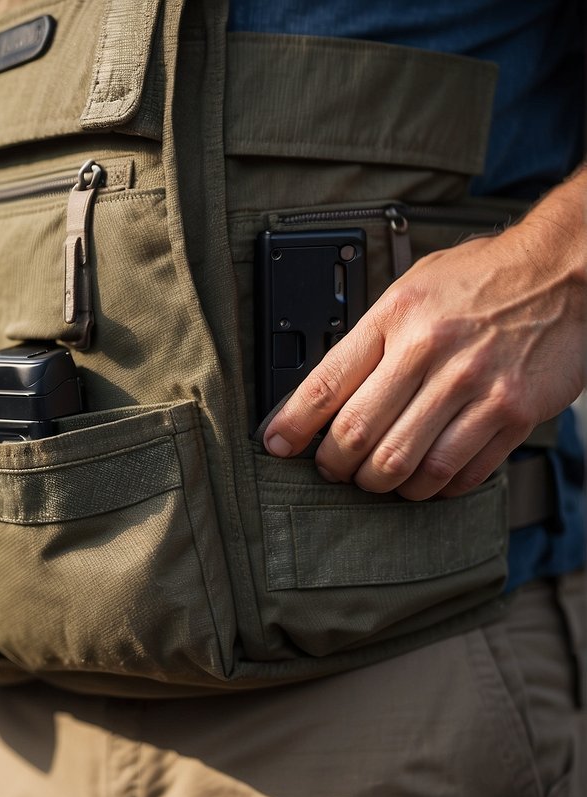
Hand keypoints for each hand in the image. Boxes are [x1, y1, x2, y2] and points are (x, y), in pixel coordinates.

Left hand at [263, 168, 586, 500]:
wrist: (564, 270)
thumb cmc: (481, 279)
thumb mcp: (411, 289)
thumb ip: (371, 338)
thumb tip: (324, 393)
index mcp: (396, 318)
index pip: (325, 384)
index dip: (292, 425)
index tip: (276, 445)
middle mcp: (431, 351)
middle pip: (358, 434)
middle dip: (334, 465)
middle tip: (332, 470)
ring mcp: (474, 385)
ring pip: (406, 463)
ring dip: (382, 484)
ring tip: (377, 480)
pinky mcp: (513, 412)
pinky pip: (460, 471)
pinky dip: (434, 487)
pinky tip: (426, 480)